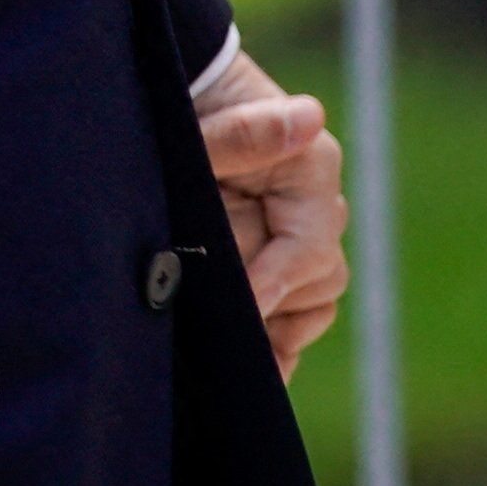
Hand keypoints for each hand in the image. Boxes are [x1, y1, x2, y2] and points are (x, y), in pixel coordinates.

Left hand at [194, 47, 348, 376]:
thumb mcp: (200, 128)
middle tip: (215, 318)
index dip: (272, 283)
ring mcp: (305, 235)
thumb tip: (308, 118)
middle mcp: (320, 204)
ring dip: (275, 322)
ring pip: (315, 302)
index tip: (241, 305)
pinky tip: (254, 373)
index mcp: (312, 167)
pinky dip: (278, 342)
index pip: (309, 249)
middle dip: (269, 302)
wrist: (166, 111)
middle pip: (319, 281)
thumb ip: (244, 133)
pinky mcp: (284, 262)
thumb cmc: (184, 120)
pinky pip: (299, 316)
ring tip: (227, 346)